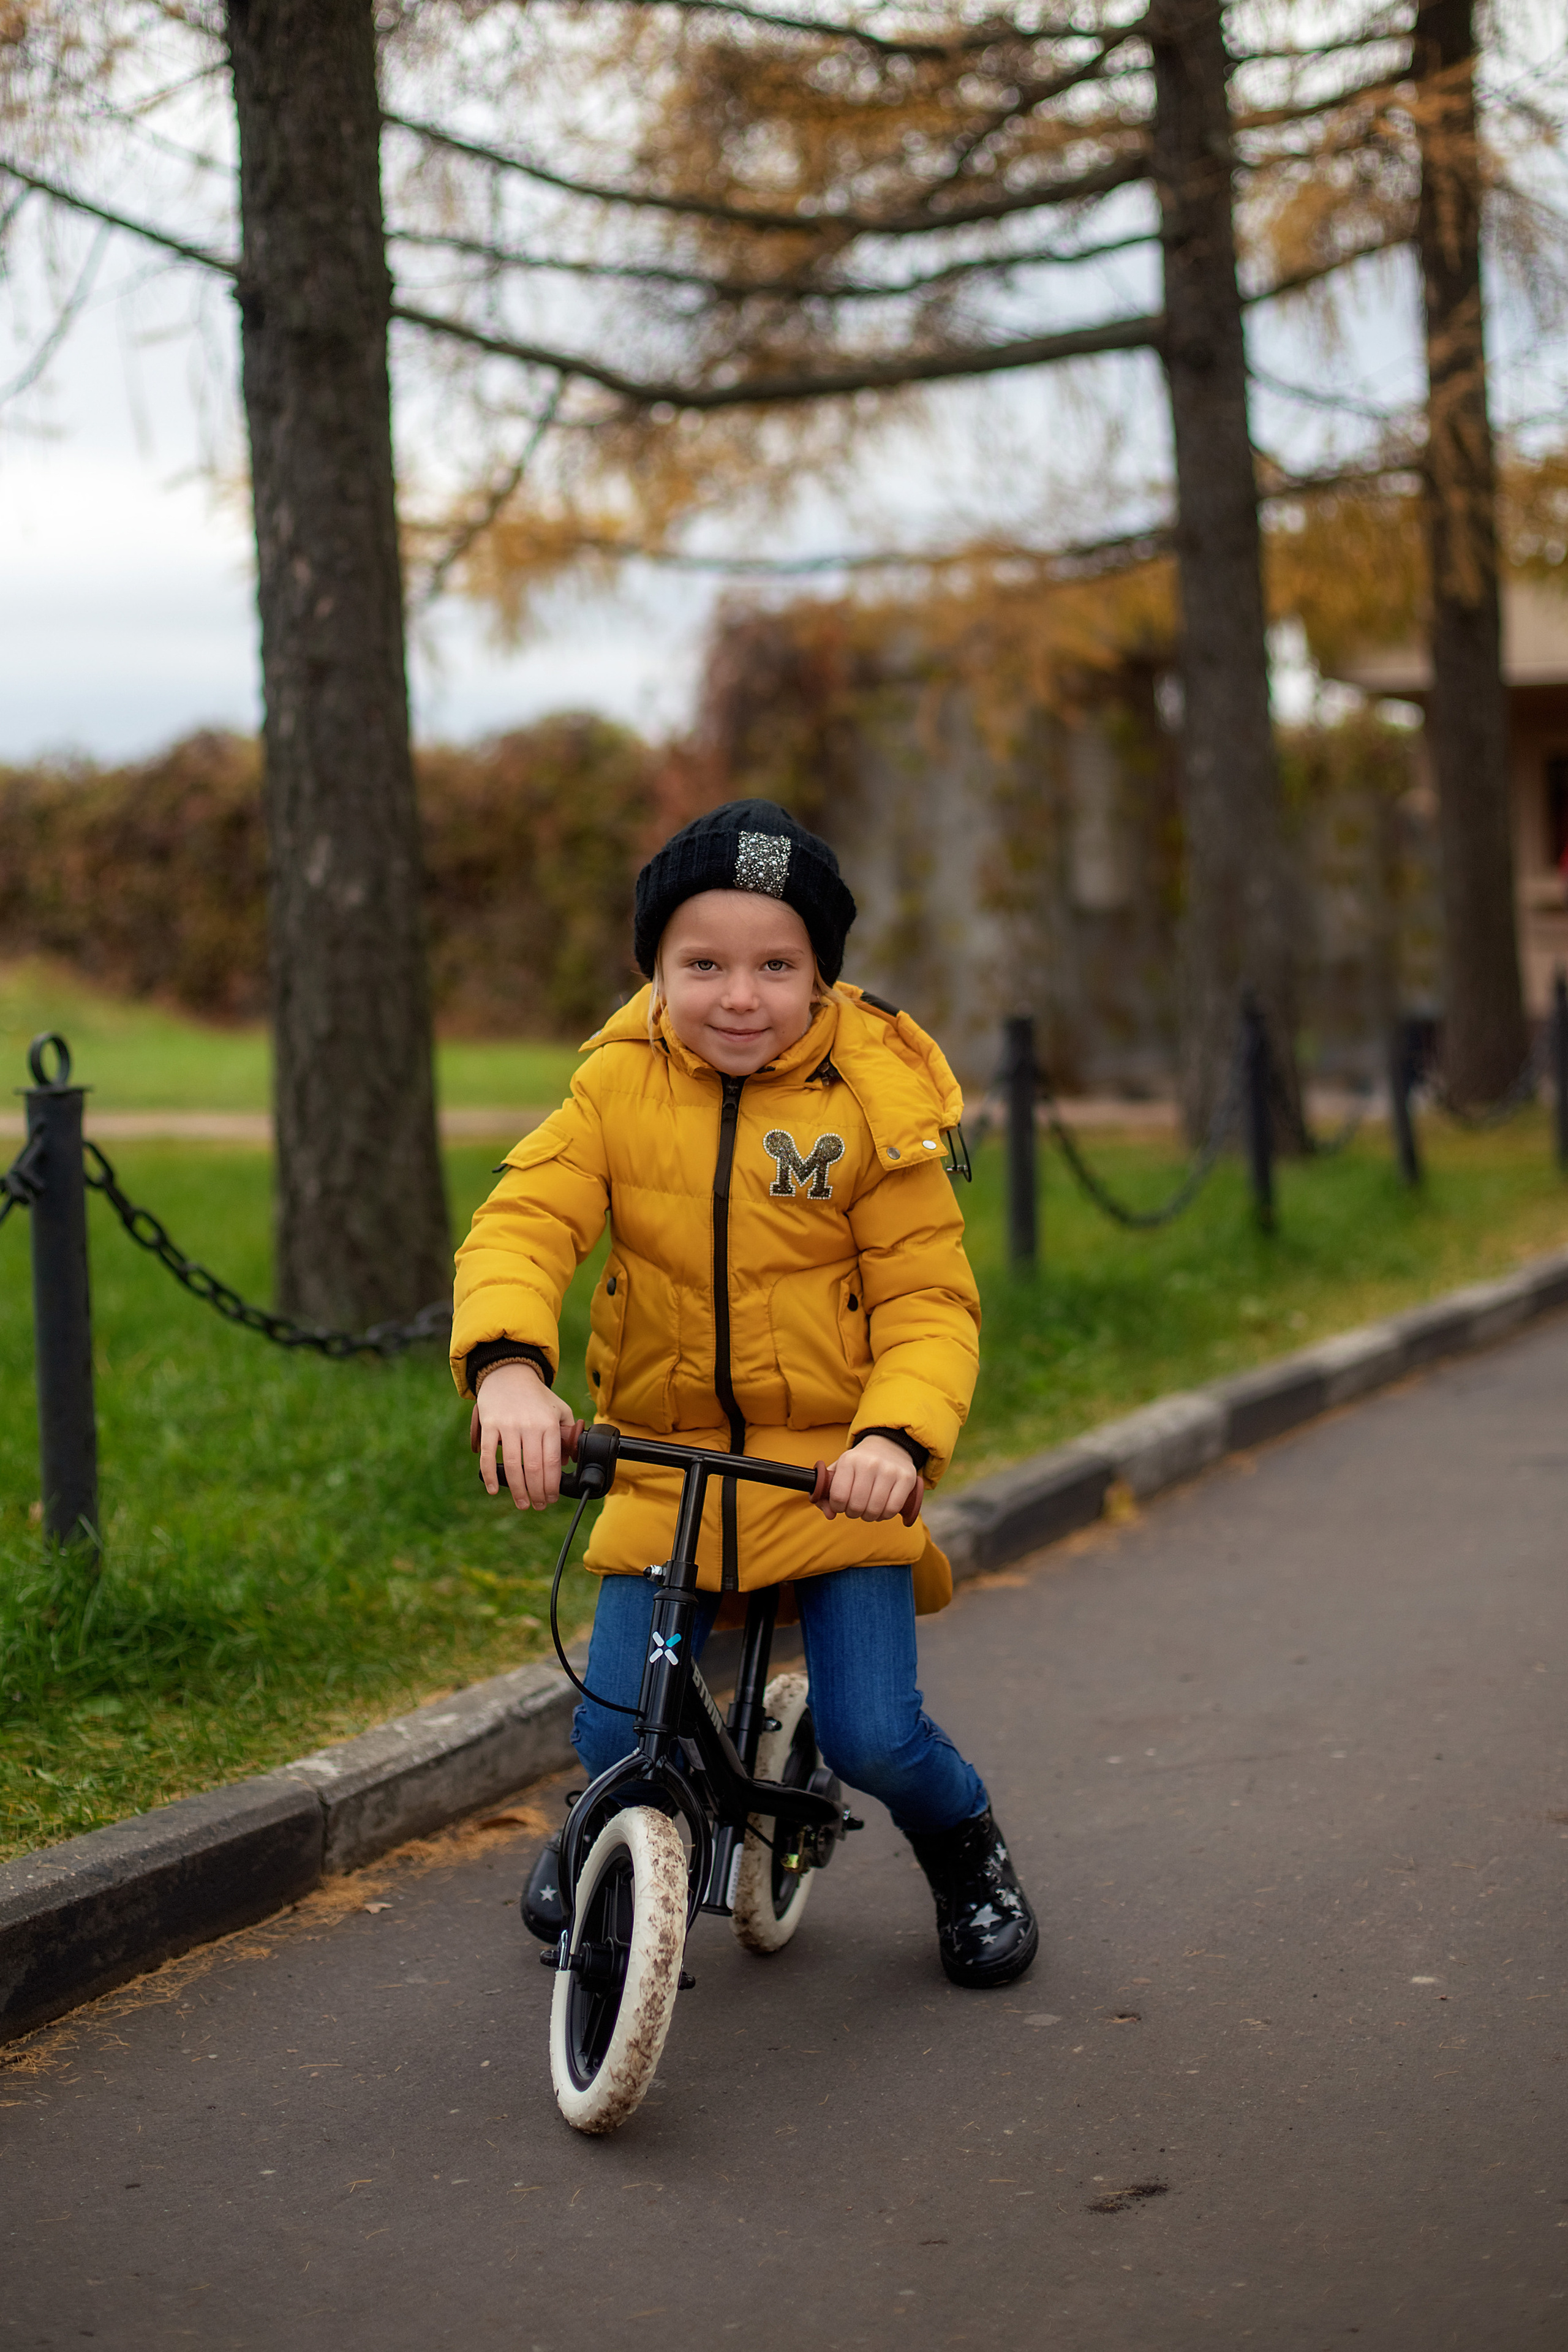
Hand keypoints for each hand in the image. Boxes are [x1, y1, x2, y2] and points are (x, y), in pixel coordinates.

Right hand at [470, 1360, 577, 1510]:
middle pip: (534, 1468)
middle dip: (537, 1492)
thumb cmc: (537, 1397)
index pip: (552, 1462)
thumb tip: (566, 1462)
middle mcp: (529, 1425)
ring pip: (513, 1465)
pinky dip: (490, 1475)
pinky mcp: (490, 1425)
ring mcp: (508, 1426)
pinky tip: (493, 1489)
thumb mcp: (560, 1410)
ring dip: (518, 1489)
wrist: (509, 1374)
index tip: (552, 1498)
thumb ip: (568, 1434)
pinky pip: (489, 1454)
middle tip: (538, 1506)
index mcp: (549, 1424)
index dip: (552, 1485)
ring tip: (523, 1503)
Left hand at [815, 1434, 920, 1523]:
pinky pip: (893, 1508)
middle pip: (856, 1505)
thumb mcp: (840, 1470)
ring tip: (868, 1510)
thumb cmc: (860, 1463)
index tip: (840, 1505)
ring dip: (869, 1516)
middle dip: (853, 1513)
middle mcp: (869, 1463)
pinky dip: (885, 1515)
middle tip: (855, 1509)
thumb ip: (827, 1493)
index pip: (838, 1495)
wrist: (889, 1445)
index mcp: (849, 1460)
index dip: (837, 1507)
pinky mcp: (906, 1478)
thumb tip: (829, 1514)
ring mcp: (889, 1470)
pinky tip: (882, 1510)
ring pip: (875, 1509)